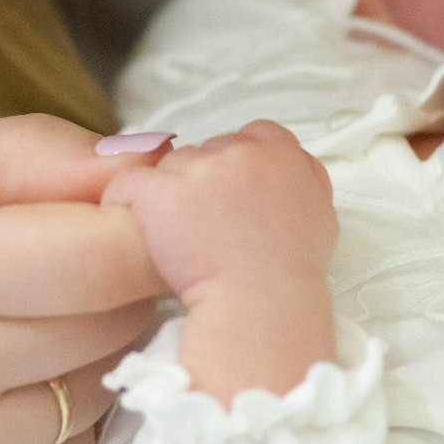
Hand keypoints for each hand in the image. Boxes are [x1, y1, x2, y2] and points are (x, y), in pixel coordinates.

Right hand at [0, 115, 169, 443]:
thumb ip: (21, 156)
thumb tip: (151, 160)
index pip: (102, 257)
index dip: (147, 233)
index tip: (142, 220)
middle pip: (116, 321)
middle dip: (116, 288)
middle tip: (59, 278)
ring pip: (106, 386)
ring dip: (88, 355)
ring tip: (7, 343)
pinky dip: (61, 427)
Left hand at [103, 120, 338, 401]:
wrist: (261, 308)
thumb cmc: (289, 275)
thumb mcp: (318, 216)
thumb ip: (300, 180)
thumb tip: (279, 168)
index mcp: (283, 153)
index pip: (255, 135)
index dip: (239, 166)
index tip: (234, 199)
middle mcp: (241, 151)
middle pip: (206, 151)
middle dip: (200, 184)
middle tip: (208, 229)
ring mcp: (198, 169)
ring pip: (167, 168)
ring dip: (167, 198)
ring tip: (181, 243)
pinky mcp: (158, 192)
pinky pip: (125, 187)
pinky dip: (126, 207)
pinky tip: (145, 237)